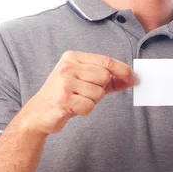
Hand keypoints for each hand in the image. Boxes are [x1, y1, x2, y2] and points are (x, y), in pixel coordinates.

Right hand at [22, 51, 136, 134]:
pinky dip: (84, 110)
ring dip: (91, 101)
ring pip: (98, 93)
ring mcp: (64, 83)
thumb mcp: (83, 81)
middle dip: (100, 89)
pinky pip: (89, 106)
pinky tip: (72, 108)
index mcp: (72, 58)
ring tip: (77, 100)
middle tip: (85, 94)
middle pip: (104, 77)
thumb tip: (131, 78)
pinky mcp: (63, 99)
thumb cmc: (65, 96)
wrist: (38, 113)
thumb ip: (107, 79)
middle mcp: (67, 67)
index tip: (134, 78)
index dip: (122, 70)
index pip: (105, 61)